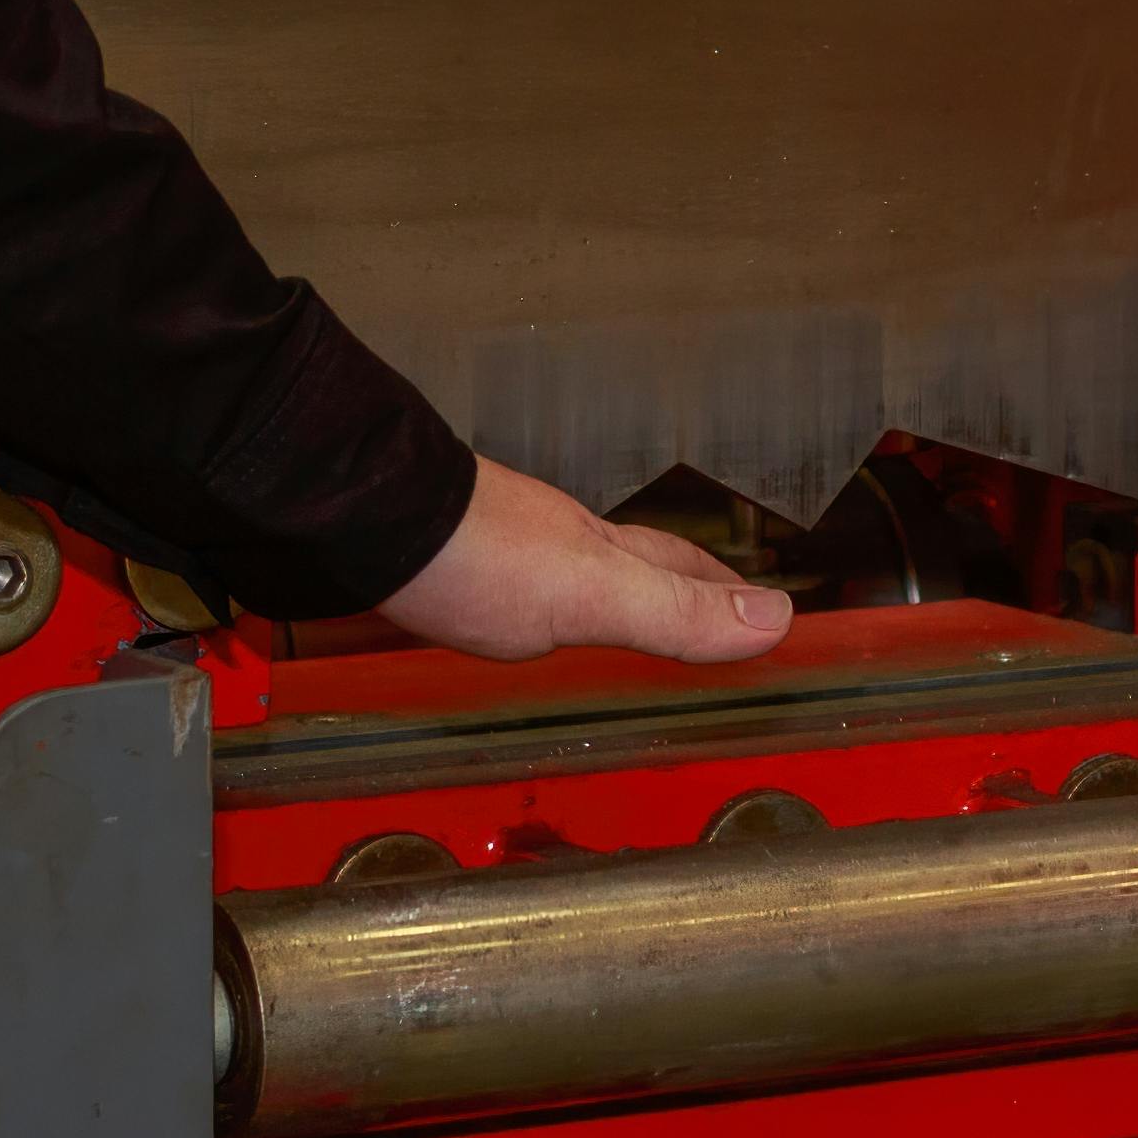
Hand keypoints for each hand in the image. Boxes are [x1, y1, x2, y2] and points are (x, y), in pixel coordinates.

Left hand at [376, 459, 794, 665]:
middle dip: (678, 585)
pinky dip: (543, 604)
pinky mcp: (455, 566)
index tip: (767, 610)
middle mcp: (562, 543)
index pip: (685, 570)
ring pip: (579, 571)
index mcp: (605, 550)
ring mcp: (508, 550)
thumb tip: (777, 620)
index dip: (726, 592)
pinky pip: (519, 587)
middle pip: (637, 562)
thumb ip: (676, 613)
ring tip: (629, 617)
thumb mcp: (592, 595)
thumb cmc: (475, 555)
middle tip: (712, 609)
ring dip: (612, 593)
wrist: (360, 517)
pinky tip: (524, 617)